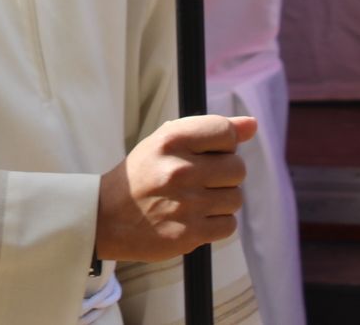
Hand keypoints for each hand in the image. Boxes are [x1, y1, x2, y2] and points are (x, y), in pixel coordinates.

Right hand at [94, 115, 255, 262]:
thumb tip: (252, 125)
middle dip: (225, 174)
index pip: (226, 132)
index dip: (224, 143)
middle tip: (202, 179)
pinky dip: (217, 223)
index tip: (208, 152)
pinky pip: (229, 225)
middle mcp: (178, 170)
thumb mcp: (166, 142)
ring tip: (196, 200)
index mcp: (170, 140)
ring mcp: (185, 204)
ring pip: (236, 198)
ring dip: (221, 200)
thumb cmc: (144, 174)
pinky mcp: (189, 235)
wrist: (107, 217)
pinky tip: (195, 218)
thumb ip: (210, 130)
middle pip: (238, 168)